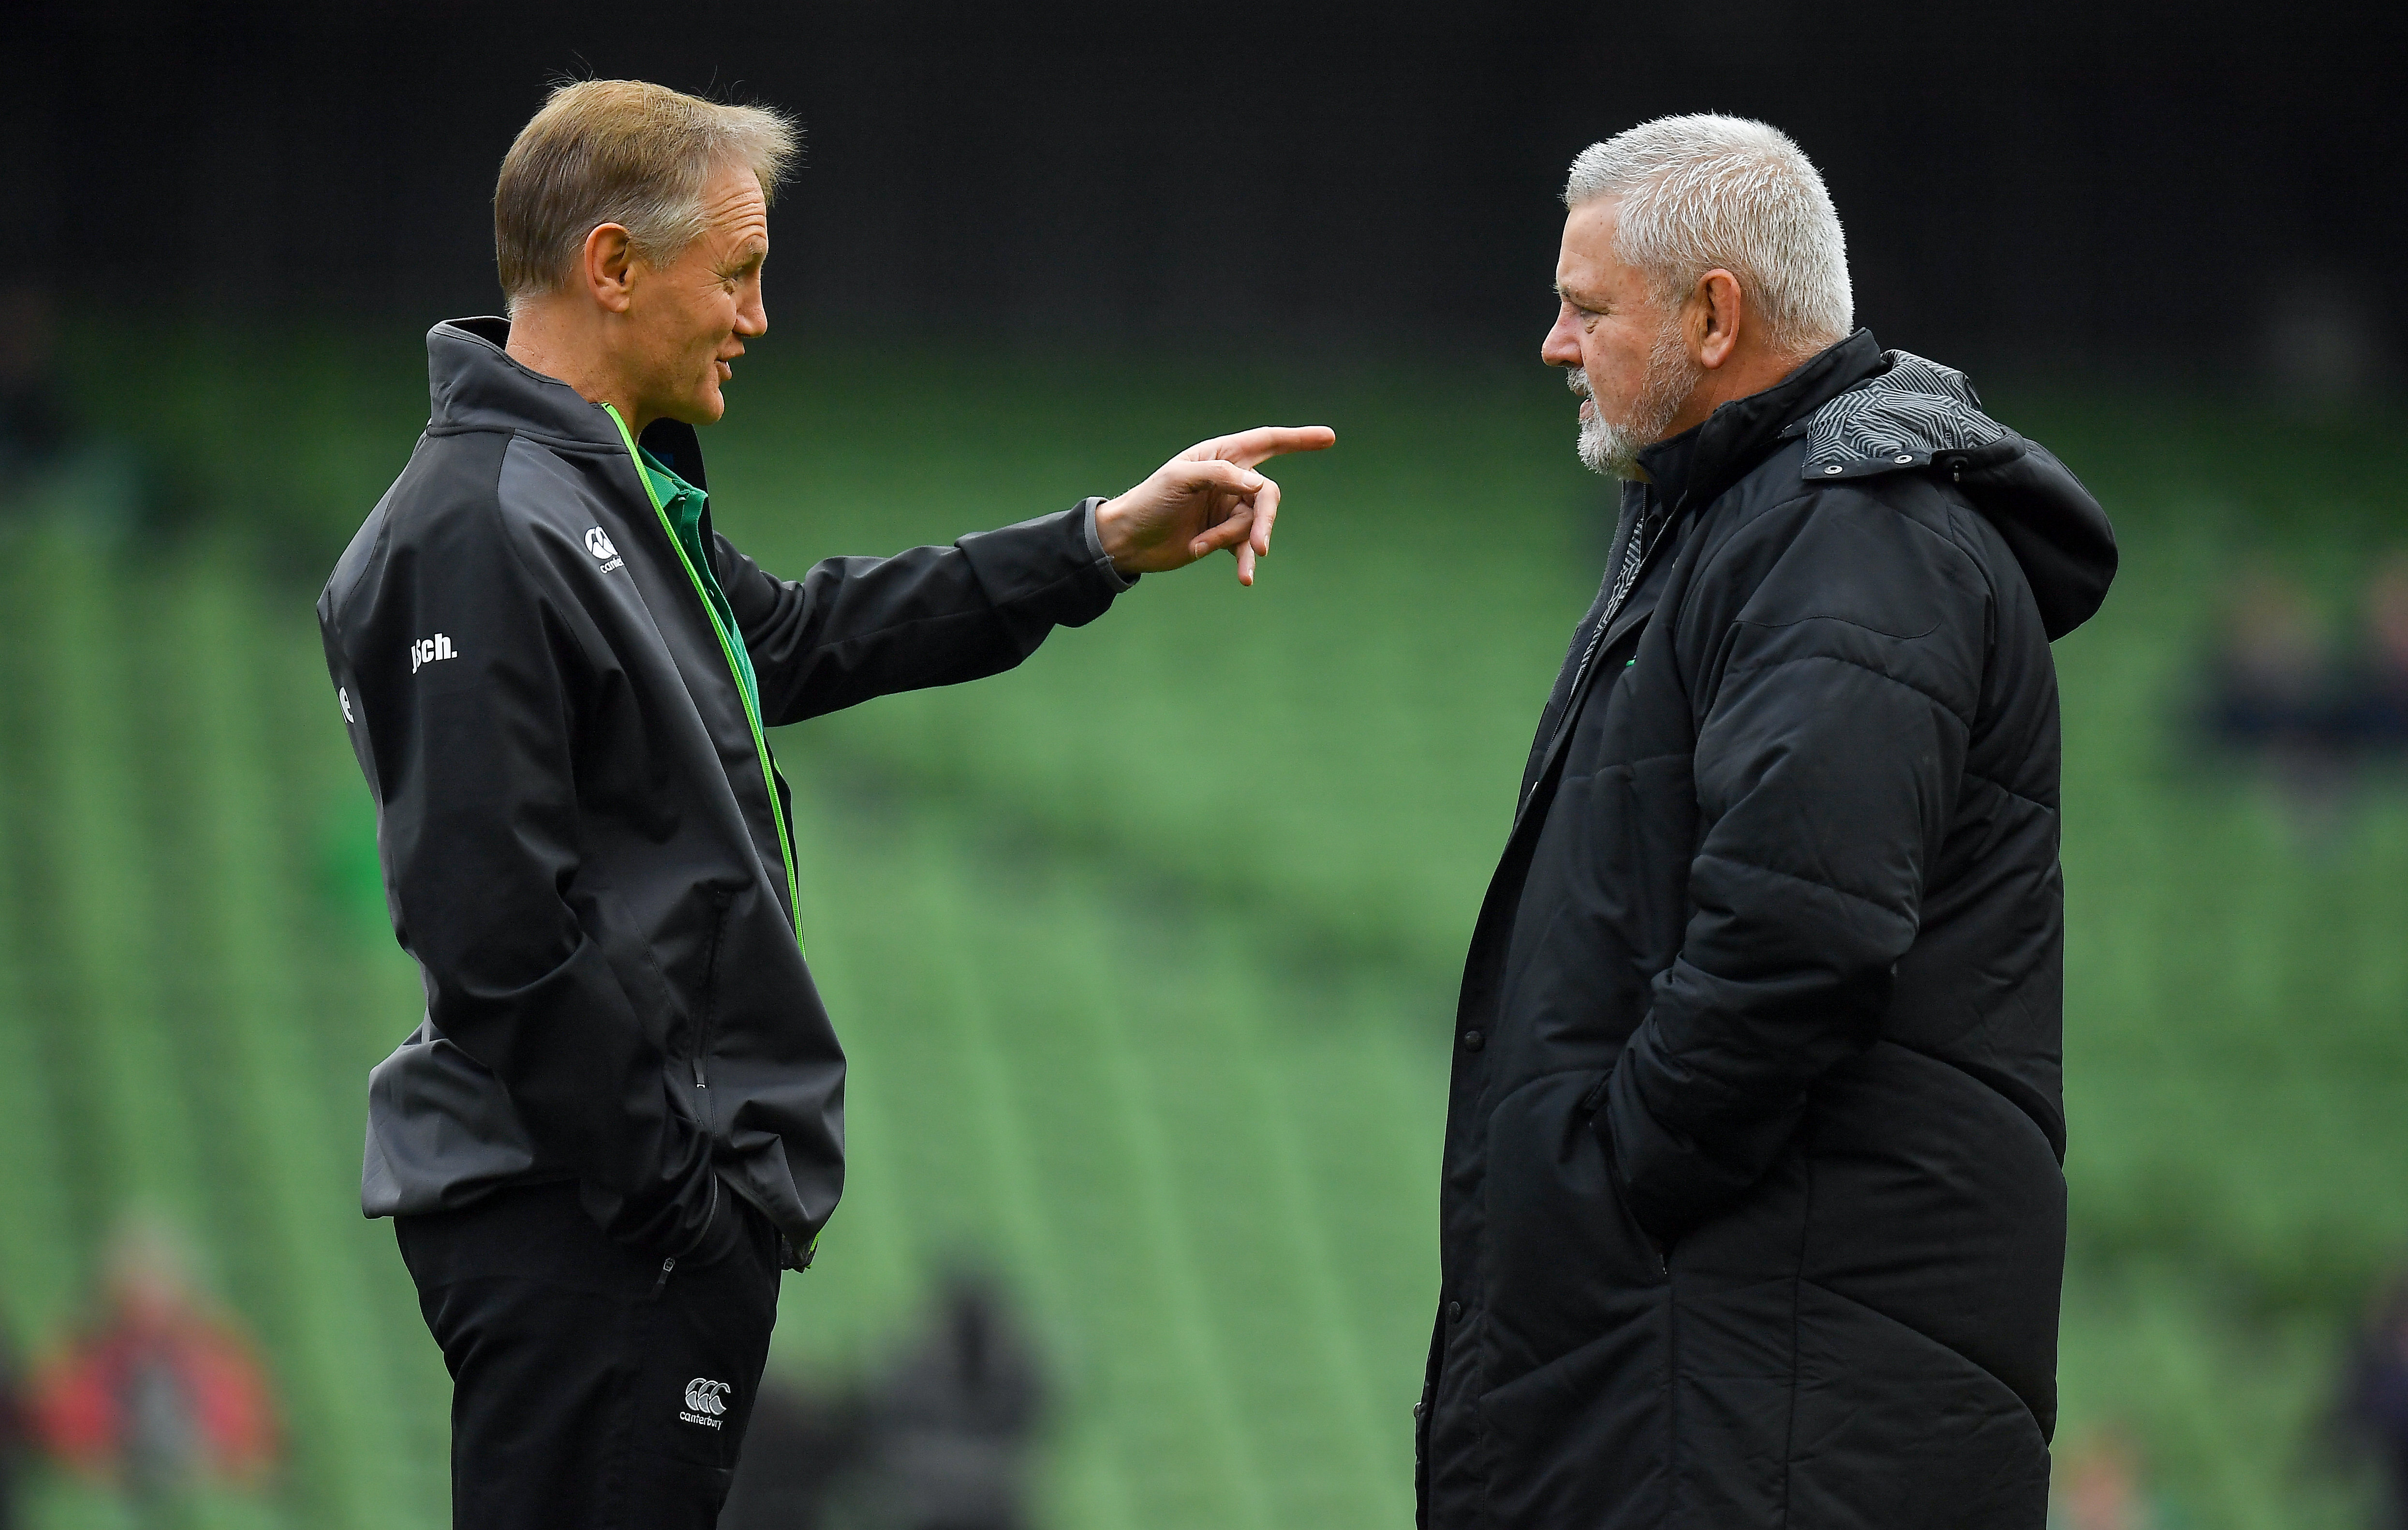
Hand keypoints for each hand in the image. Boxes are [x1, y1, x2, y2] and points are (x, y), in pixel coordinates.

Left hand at [1095, 425, 1336, 584]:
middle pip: (1267, 495)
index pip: (1267, 441)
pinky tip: (1244, 578)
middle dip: (1265, 520)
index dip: (1299, 439)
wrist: (1128, 541)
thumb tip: (1260, 485)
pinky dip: (1243, 561)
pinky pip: (1244, 548)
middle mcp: (1229, 479)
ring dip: (1230, 540)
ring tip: (1202, 546)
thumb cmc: (1149, 501)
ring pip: (1253, 525)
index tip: (1329, 438)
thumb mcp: (1180, 479)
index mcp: (1220, 455)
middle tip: (1260, 545)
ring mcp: (1228, 509)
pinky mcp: (1222, 537)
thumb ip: (1221, 475)